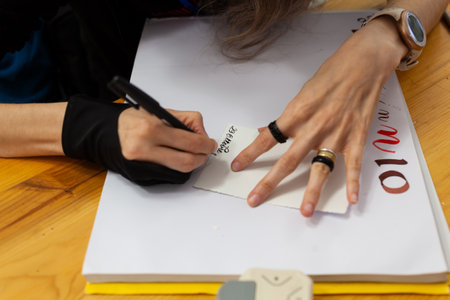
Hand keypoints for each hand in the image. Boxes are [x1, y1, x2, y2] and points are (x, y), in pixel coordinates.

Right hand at [62, 95, 215, 184]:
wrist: (107, 133)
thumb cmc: (134, 120)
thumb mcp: (159, 111)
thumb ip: (185, 120)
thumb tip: (203, 135)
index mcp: (151, 129)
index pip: (189, 142)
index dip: (206, 144)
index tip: (210, 143)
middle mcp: (144, 149)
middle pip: (187, 162)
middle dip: (202, 157)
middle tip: (206, 151)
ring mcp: (141, 165)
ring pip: (180, 172)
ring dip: (192, 163)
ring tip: (193, 154)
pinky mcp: (140, 175)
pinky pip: (169, 176)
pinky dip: (179, 169)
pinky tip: (178, 159)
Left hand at [231, 18, 407, 216]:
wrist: (363, 62)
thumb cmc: (330, 74)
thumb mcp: (302, 92)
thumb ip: (287, 118)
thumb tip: (267, 132)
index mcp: (297, 113)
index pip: (268, 139)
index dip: (250, 153)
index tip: (237, 166)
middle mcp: (314, 127)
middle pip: (288, 161)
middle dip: (269, 182)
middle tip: (254, 199)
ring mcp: (336, 134)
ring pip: (320, 168)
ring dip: (312, 191)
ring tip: (305, 212)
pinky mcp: (356, 137)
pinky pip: (353, 164)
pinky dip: (354, 182)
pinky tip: (352, 200)